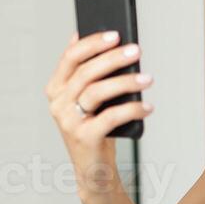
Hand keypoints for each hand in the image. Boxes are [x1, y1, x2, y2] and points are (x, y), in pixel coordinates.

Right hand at [44, 30, 153, 195]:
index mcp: (56, 88)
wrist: (93, 170)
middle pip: (86, 72)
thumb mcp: (91, 100)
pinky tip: (147, 106)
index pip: (70, 57)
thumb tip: (115, 46)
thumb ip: (94, 75)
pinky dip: (132, 109)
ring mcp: (68, 121)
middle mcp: (57, 103)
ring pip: (97, 92)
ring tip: (148, 78)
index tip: (115, 34)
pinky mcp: (84, 137)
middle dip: (113, 58)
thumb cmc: (96, 128)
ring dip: (126, 82)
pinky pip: (111, 117)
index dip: (92, 43)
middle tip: (136, 50)